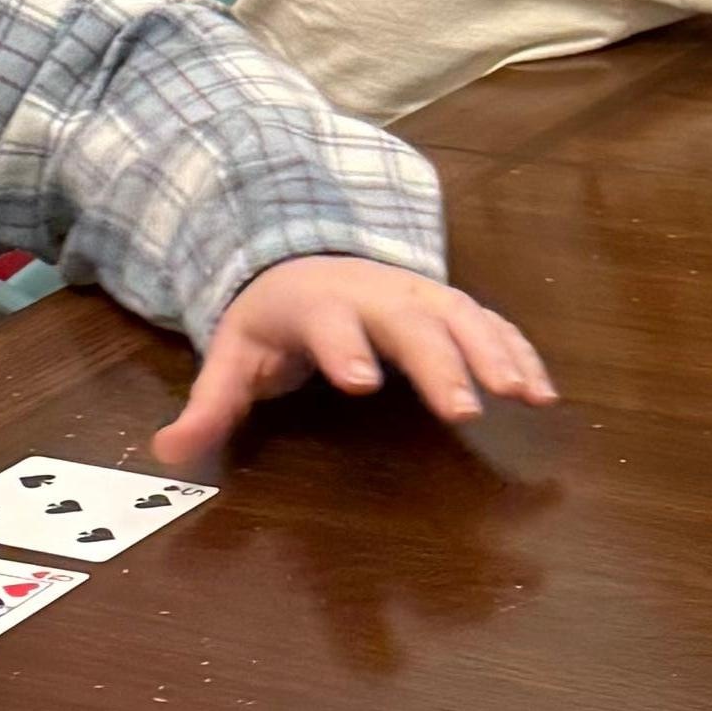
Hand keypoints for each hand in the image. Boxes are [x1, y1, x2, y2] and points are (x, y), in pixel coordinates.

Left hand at [155, 258, 555, 470]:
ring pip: (463, 317)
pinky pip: (491, 326)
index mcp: (317, 303)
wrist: (309, 257)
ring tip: (525, 396)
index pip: (329, 321)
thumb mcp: (233, 355)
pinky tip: (543, 391)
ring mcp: (419, 296)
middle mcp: (376, 292)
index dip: (344, 347)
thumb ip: (210, 405)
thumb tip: (168, 453)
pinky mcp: (451, 308)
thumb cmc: (274, 320)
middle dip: (441, 361)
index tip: (362, 383)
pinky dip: (520, 353)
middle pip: (411, 322)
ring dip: (496, 355)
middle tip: (466, 409)